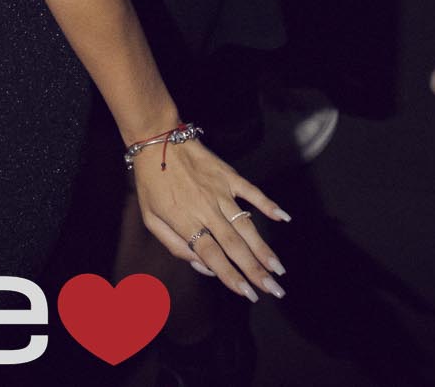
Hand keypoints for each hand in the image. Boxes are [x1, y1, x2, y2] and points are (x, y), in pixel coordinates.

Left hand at [131, 138, 290, 301]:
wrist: (156, 141)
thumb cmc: (151, 183)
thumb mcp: (151, 219)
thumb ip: (175, 246)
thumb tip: (202, 266)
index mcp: (185, 222)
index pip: (212, 256)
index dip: (231, 277)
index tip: (249, 294)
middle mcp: (206, 209)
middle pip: (234, 246)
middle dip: (256, 271)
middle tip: (275, 290)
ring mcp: (220, 191)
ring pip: (246, 224)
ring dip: (264, 248)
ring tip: (278, 268)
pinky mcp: (228, 175)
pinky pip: (252, 191)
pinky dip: (268, 204)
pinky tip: (283, 218)